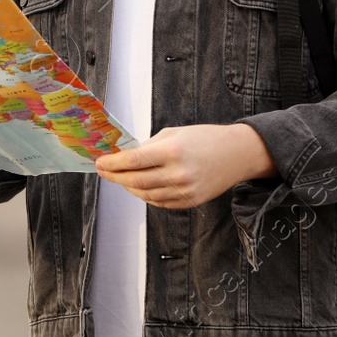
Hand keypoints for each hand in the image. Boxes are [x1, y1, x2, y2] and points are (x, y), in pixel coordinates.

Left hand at [94, 123, 276, 207]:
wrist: (237, 154)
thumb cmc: (205, 138)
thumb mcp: (173, 133)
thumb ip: (149, 146)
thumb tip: (124, 156)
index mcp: (172, 151)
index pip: (132, 161)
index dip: (112, 163)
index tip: (99, 162)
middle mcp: (178, 174)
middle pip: (135, 181)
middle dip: (114, 176)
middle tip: (102, 171)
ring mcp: (184, 191)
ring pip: (145, 194)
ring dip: (127, 186)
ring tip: (119, 178)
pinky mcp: (190, 202)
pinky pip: (159, 202)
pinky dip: (145, 195)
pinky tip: (138, 186)